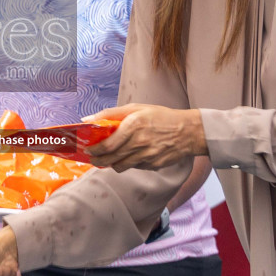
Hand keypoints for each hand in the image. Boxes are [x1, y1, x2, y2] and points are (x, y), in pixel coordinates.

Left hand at [84, 104, 205, 171]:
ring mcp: (147, 156)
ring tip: (108, 158)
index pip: (108, 144)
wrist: (188, 132)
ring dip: (111, 163)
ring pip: (120, 166)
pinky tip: (129, 156)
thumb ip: (110, 114)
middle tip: (93, 158)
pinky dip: (128, 163)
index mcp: (134, 125)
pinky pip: (134, 167)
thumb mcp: (136, 108)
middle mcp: (140, 142)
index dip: (94, 149)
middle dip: (98, 160)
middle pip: (111, 158)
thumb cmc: (161, 117)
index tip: (88, 150)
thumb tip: (86, 120)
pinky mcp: (153, 165)